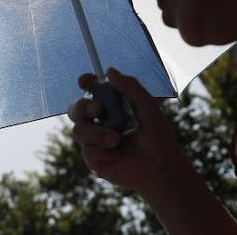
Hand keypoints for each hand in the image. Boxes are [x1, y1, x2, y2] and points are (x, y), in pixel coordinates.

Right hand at [68, 68, 184, 195]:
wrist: (160, 165)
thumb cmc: (157, 134)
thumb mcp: (147, 105)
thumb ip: (130, 86)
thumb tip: (109, 71)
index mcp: (110, 106)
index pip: (91, 91)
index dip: (85, 83)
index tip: (84, 81)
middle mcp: (99, 122)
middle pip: (76, 109)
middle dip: (82, 106)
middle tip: (98, 109)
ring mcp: (95, 141)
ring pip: (79, 131)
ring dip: (97, 133)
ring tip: (117, 140)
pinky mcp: (94, 160)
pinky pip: (87, 151)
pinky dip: (103, 151)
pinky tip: (118, 155)